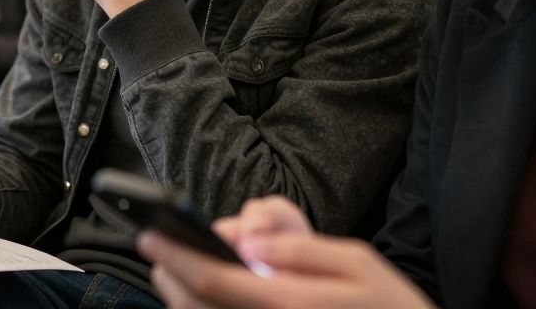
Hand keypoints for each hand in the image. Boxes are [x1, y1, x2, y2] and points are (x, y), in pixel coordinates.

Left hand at [137, 196, 434, 308]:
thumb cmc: (387, 303)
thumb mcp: (355, 260)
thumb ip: (298, 249)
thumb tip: (249, 241)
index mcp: (288, 303)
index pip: (215, 278)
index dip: (176, 255)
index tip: (149, 235)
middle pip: (197, 307)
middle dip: (170, 276)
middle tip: (157, 249)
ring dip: (180, 298)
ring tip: (173, 271)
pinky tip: (201, 297)